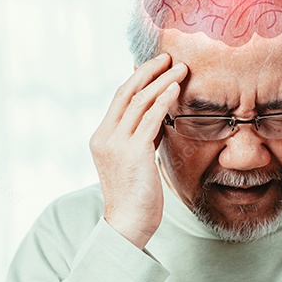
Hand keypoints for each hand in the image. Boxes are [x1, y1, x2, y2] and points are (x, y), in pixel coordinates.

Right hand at [90, 53, 187, 248]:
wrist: (128, 224)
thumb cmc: (136, 197)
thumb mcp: (135, 161)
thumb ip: (141, 139)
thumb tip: (158, 119)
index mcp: (101, 138)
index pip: (119, 99)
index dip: (138, 79)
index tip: (156, 66)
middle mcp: (105, 137)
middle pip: (125, 93)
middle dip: (148, 71)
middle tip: (167, 57)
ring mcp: (117, 144)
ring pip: (139, 102)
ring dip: (161, 82)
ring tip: (180, 69)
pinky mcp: (133, 152)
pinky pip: (150, 118)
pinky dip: (164, 100)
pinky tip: (176, 89)